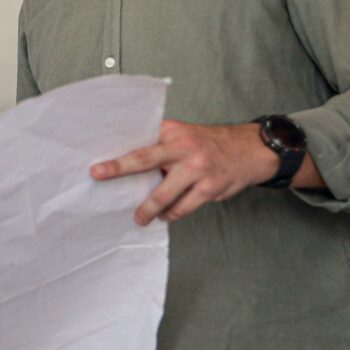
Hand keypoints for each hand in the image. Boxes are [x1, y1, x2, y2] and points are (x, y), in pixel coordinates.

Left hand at [92, 120, 277, 225]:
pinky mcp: (209, 188)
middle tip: (99, 175)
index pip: (141, 142)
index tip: (97, 161)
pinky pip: (183, 207)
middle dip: (119, 168)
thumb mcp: (185, 135)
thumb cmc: (210, 144)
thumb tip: (132, 170)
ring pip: (163, 194)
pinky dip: (172, 214)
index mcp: (173, 132)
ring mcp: (197, 168)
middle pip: (145, 159)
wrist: (252, 149)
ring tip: (140, 217)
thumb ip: (162, 146)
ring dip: (148, 209)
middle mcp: (183, 147)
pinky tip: (166, 216)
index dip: (118, 152)